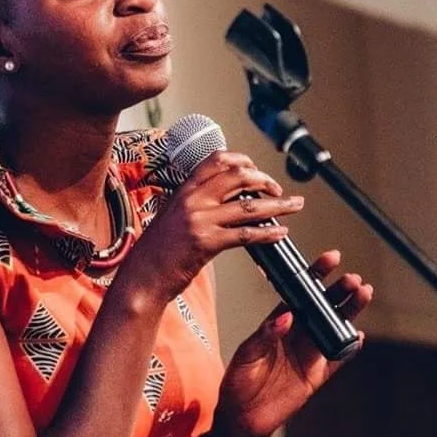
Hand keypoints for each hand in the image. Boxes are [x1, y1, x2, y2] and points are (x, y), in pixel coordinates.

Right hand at [122, 152, 303, 301]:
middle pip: (238, 176)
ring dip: (279, 205)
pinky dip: (268, 233)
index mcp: (184, 190)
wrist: (142, 276)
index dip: (242, 160)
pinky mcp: (207, 243)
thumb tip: (223, 199)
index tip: (256, 170)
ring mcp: (200, 220)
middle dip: (265, 180)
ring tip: (294, 205)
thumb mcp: (171, 216)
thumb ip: (193, 203)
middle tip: (278, 189)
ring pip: (250, 206)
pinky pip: (246, 234)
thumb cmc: (156, 251)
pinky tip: (280, 234)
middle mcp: (192, 199)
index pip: (216, 160)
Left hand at [215, 250, 372, 436]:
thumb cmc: (238, 381)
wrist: (242, 416)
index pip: (300, 292)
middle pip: (323, 307)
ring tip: (364, 294)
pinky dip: (347, 348)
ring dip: (349, 312)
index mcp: (279, 321)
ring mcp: (308, 354)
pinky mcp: (316, 376)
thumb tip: (287, 316)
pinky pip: (336, 360)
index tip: (331, 257)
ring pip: (333, 327)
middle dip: (339, 291)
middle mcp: (297, 333)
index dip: (316, 274)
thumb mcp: (247, 354)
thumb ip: (267, 335)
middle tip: (353, 278)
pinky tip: (359, 336)